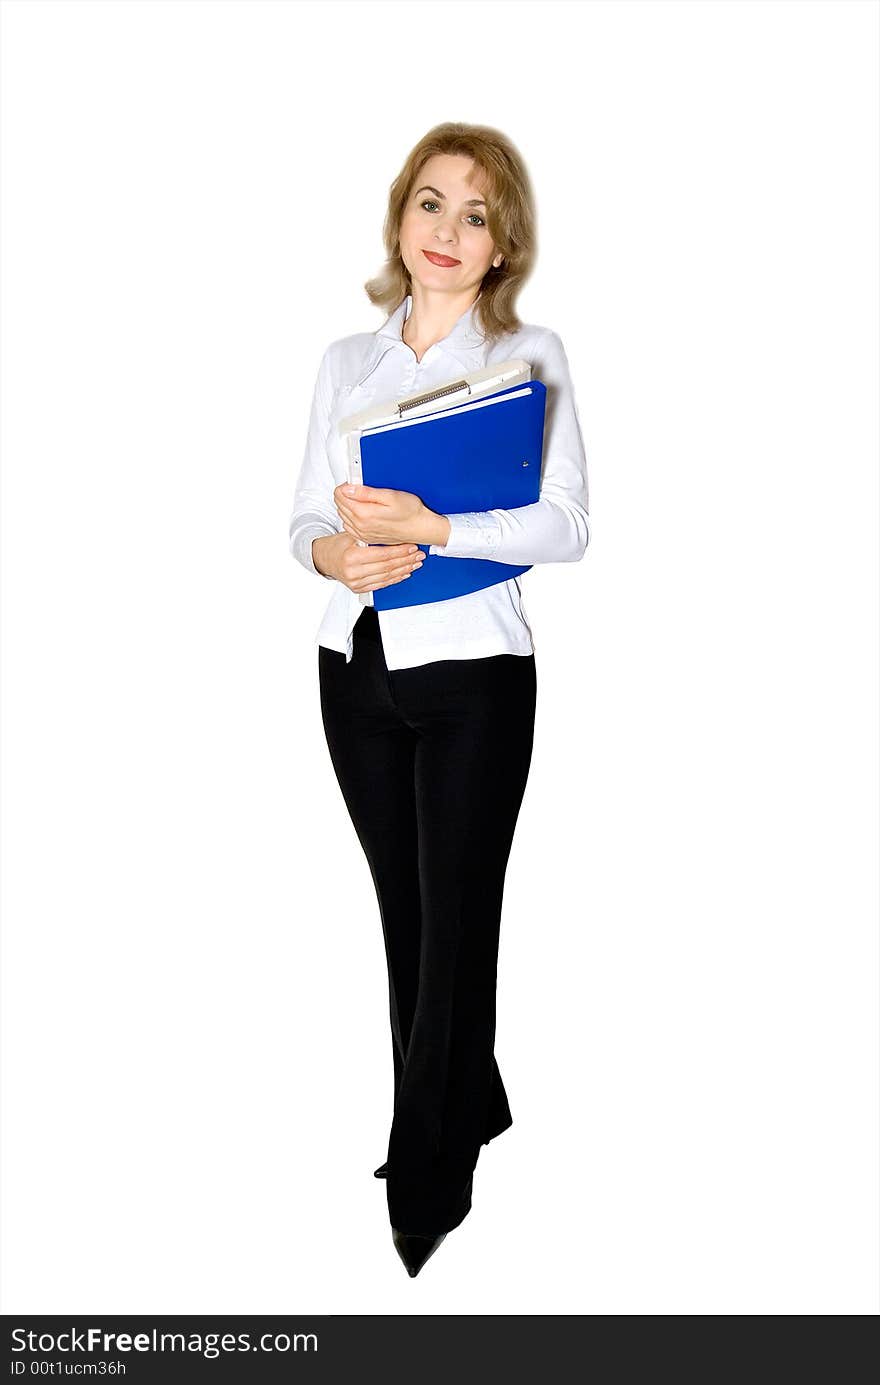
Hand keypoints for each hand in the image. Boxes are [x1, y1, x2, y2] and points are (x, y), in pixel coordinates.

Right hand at [312, 532, 424, 592]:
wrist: (326, 559)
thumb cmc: (340, 545)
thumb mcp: (352, 535)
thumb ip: (370, 536)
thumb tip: (395, 533)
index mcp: (351, 556)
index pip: (382, 554)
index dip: (399, 551)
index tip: (412, 546)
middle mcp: (353, 571)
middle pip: (386, 566)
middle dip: (406, 560)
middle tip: (419, 555)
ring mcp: (356, 583)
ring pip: (386, 577)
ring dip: (404, 570)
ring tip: (415, 564)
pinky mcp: (359, 589)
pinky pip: (381, 584)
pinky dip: (395, 579)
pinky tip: (404, 573)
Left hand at [333, 483, 448, 546]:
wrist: (420, 528)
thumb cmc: (410, 512)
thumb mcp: (390, 496)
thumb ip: (366, 493)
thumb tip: (348, 489)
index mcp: (364, 514)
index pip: (340, 495)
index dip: (345, 485)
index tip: (355, 482)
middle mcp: (360, 526)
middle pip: (339, 505)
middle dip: (345, 494)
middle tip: (359, 488)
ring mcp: (362, 534)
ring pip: (343, 515)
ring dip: (347, 505)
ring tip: (362, 499)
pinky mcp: (366, 538)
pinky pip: (349, 526)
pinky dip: (351, 517)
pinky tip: (362, 512)